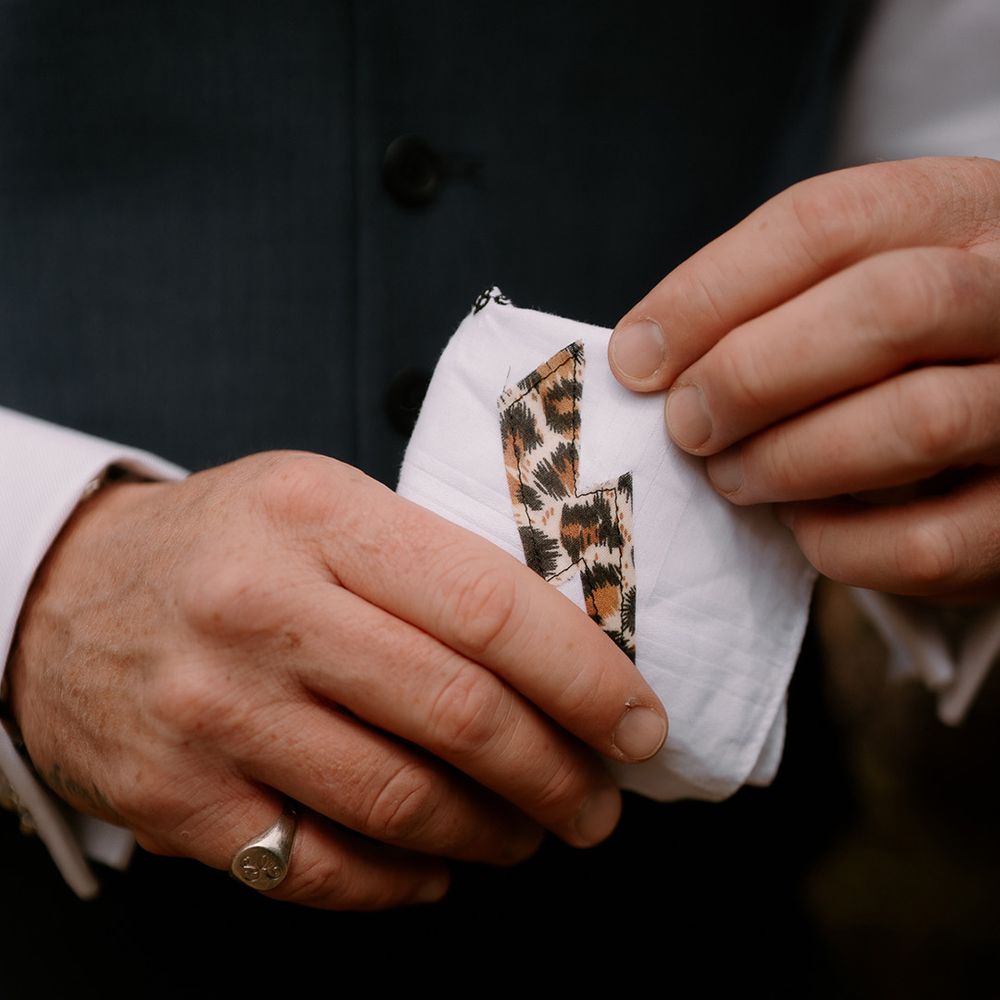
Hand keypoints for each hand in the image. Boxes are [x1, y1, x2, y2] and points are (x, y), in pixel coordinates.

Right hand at [8, 452, 666, 907]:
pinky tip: (439, 865)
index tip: (640, 725)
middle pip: (460, 714)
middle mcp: (262, 608)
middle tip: (599, 802)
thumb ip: (430, 567)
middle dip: (559, 775)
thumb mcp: (322, 506)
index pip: (491, 605)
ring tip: (531, 833)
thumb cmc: (227, 545)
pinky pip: (322, 869)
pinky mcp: (176, 799)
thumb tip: (564, 656)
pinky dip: (404, 882)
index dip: (585, 677)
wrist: (63, 592)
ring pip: (402, 803)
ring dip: (495, 833)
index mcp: (319, 516)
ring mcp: (214, 711)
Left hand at [608, 156, 999, 601]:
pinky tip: (803, 528)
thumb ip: (763, 305)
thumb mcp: (845, 291)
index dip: (711, 292)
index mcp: (960, 213)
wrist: (996, 421)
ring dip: (790, 460)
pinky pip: (932, 542)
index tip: (636, 358)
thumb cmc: (894, 355)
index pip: (829, 220)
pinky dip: (841, 544)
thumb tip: (642, 357)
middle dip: (755, 374)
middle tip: (685, 424)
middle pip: (893, 306)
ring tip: (732, 477)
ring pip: (921, 421)